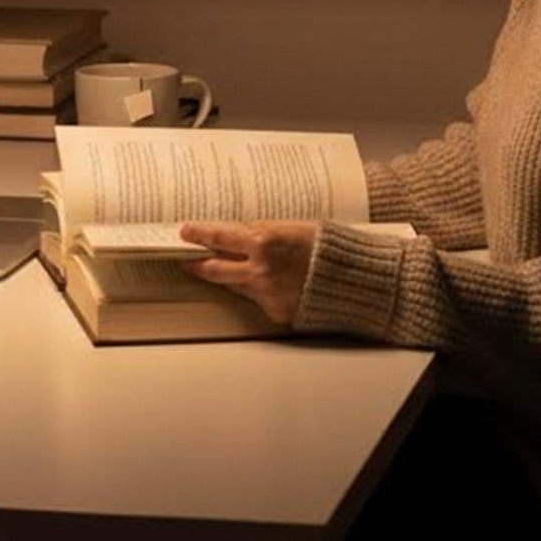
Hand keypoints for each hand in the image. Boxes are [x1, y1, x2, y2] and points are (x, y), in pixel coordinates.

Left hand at [178, 221, 320, 325]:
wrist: (355, 279)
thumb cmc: (329, 247)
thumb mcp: (292, 228)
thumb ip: (263, 232)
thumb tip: (239, 234)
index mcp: (263, 241)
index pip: (219, 237)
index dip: (199, 234)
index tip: (186, 232)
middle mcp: (259, 270)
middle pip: (215, 269)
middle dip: (198, 264)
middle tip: (188, 261)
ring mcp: (266, 294)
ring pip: (236, 286)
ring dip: (231, 278)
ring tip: (229, 271)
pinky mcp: (276, 312)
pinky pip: (259, 300)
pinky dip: (262, 292)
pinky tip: (275, 285)